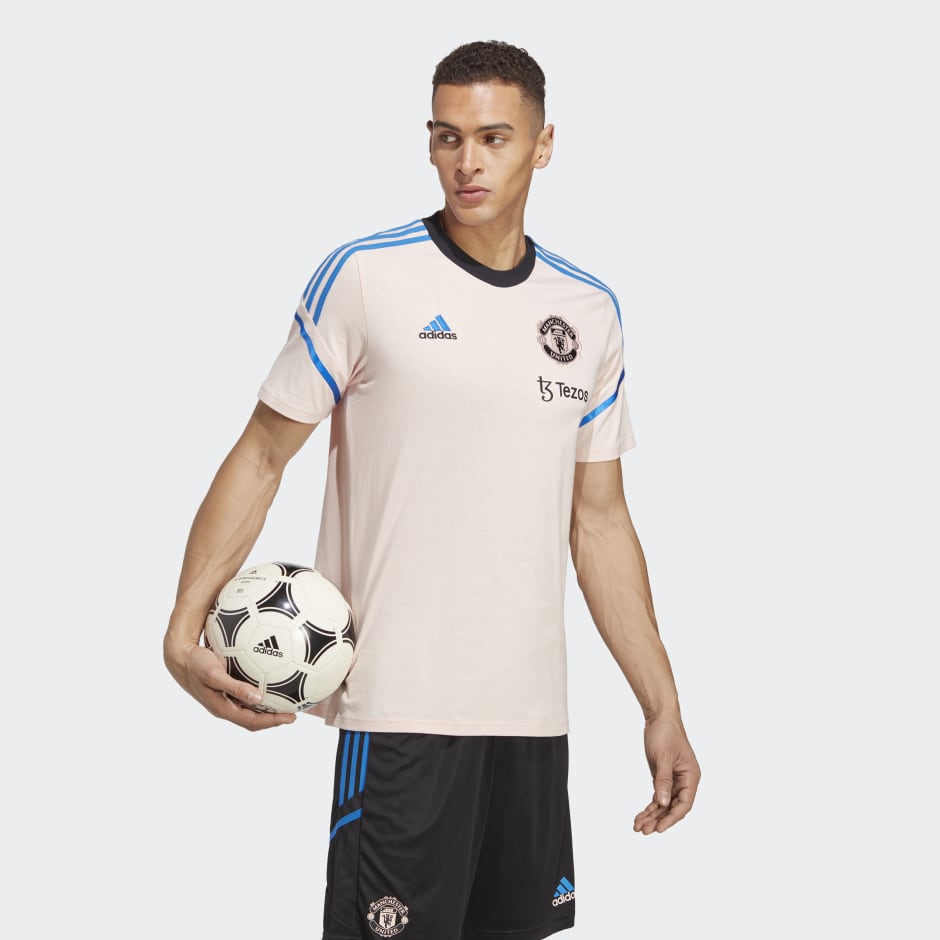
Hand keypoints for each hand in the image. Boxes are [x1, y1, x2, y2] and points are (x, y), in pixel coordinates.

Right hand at [165, 639, 295, 730]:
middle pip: (254, 719)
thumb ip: (235, 687)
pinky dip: (259, 696)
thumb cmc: (196, 665)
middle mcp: (225, 707)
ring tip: (285, 703)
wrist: (180, 658)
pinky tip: (270, 684)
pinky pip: (246, 697)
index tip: (291, 717)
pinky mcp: (225, 690)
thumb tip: (259, 697)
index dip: (273, 722)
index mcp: (223, 708)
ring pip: (250, 710)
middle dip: (274, 719)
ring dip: (267, 709)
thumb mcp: (215, 675)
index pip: (253, 721)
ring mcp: (225, 700)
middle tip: (293, 714)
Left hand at [633, 715, 699, 833]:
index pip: (684, 804)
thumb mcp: (663, 757)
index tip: (659, 828)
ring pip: (664, 804)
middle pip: (673, 807)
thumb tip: (662, 804)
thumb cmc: (665, 733)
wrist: (659, 718)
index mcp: (691, 776)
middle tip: (644, 831)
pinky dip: (649, 807)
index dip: (672, 818)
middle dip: (659, 820)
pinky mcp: (663, 778)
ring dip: (652, 816)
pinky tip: (640, 816)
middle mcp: (685, 781)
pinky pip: (658, 797)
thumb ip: (663, 780)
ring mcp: (674, 781)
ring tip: (638, 827)